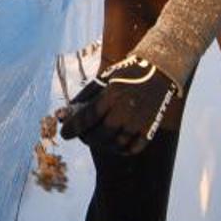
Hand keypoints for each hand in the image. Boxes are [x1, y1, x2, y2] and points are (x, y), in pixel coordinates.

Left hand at [60, 55, 178, 154]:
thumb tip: (61, 116)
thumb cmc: (125, 75)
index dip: (72, 128)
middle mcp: (126, 109)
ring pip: (115, 145)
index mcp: (113, 94)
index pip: (87, 117)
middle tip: (82, 136)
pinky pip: (132, 149)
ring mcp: (140, 121)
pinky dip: (120, 150)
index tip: (64, 134)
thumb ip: (82, 98)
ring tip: (97, 139)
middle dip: (87, 138)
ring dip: (102, 146)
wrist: (159, 71)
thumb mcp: (103, 80)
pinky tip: (113, 144)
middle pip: (100, 135)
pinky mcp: (150, 128)